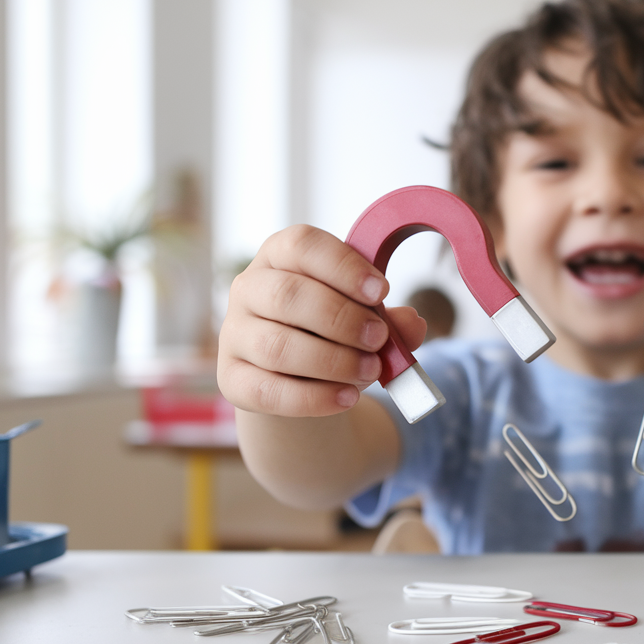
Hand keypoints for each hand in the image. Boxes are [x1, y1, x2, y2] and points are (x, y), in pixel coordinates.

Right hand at [218, 225, 427, 416]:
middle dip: (342, 318)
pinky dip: (314, 398)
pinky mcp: (231, 379)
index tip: (382, 290)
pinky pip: (269, 391)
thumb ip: (390, 319)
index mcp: (279, 256)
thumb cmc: (333, 334)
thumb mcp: (364, 317)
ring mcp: (234, 335)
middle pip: (288, 295)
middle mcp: (248, 289)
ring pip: (278, 346)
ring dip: (333, 360)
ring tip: (372, 371)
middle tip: (379, 338)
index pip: (301, 245)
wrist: (299, 380)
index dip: (343, 266)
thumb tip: (412, 324)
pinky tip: (348, 398)